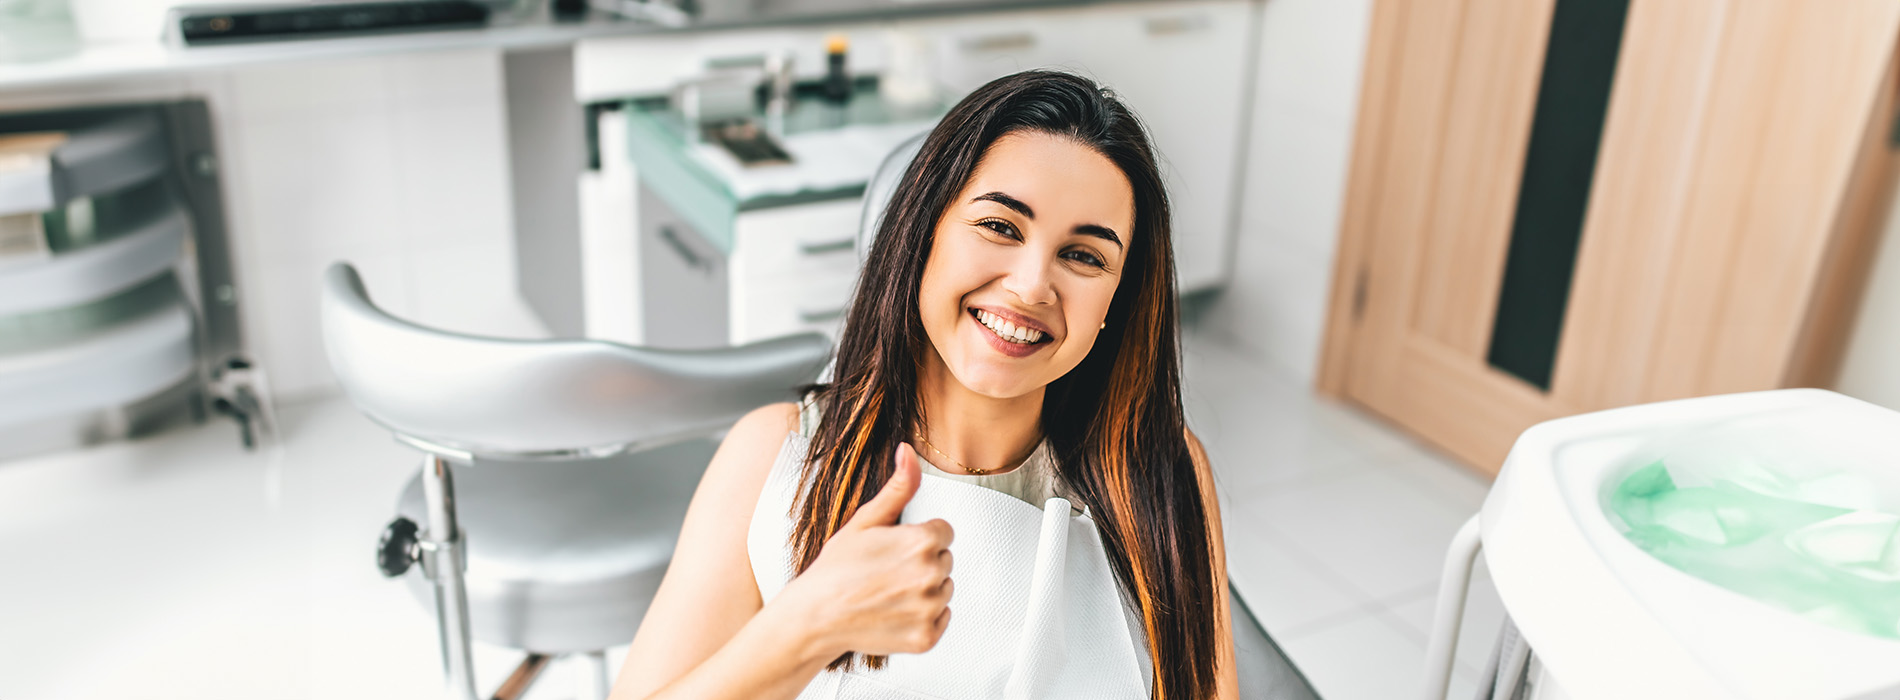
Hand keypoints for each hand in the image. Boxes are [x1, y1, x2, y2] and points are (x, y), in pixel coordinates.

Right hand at [784, 443, 953, 657]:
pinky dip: (923, 618)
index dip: (917, 538)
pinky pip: (942, 619)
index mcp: (921, 541)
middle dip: (921, 563)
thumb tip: (908, 451)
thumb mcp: (865, 520)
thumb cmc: (836, 568)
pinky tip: (895, 612)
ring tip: (888, 592)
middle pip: (945, 560)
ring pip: (944, 590)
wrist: (815, 616)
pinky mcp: (927, 637)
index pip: (943, 532)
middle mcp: (931, 575)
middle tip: (886, 571)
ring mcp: (929, 609)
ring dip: (924, 591)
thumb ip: (898, 487)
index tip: (893, 549)